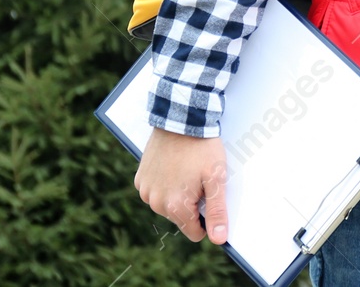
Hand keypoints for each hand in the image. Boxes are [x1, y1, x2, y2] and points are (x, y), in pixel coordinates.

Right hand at [134, 127, 228, 244]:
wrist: (181, 120)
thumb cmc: (202, 148)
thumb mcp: (216, 179)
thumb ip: (217, 212)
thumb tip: (219, 239)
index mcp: (175, 207)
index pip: (195, 232)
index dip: (207, 217)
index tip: (210, 197)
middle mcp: (155, 203)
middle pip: (181, 218)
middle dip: (192, 203)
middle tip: (199, 178)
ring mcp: (145, 191)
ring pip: (167, 205)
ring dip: (178, 193)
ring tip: (186, 170)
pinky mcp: (140, 179)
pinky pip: (155, 191)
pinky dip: (165, 183)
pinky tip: (173, 166)